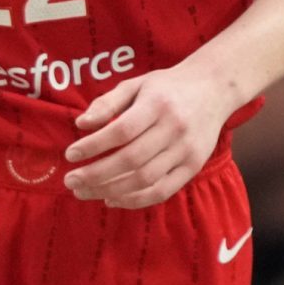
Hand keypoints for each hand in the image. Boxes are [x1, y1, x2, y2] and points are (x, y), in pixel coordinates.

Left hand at [63, 64, 237, 208]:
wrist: (213, 89)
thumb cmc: (166, 87)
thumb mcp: (135, 84)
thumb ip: (107, 103)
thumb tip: (81, 124)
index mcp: (157, 104)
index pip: (122, 131)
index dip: (94, 146)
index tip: (70, 154)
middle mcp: (174, 129)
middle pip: (131, 160)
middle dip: (96, 174)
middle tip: (70, 181)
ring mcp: (186, 151)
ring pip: (144, 180)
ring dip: (110, 190)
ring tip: (84, 191)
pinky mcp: (193, 167)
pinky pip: (162, 191)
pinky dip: (134, 200)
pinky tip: (111, 198)